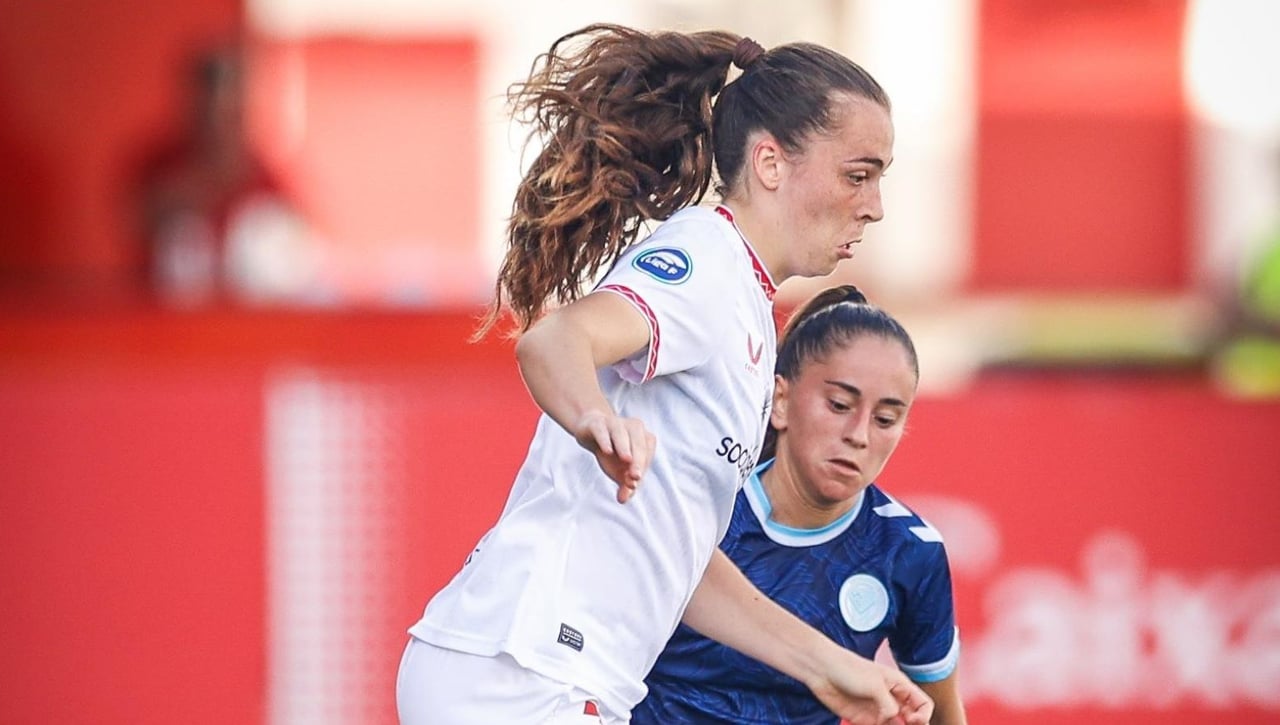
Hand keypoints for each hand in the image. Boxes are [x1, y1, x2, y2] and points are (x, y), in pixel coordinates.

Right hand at [571, 410, 656, 502]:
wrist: (591, 433)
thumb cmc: (612, 452)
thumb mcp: (619, 470)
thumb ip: (625, 485)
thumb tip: (623, 499)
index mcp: (644, 438)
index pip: (646, 455)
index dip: (641, 469)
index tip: (633, 484)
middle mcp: (633, 427)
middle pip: (638, 444)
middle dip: (638, 461)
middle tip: (635, 478)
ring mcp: (615, 423)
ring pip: (621, 433)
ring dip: (625, 447)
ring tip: (627, 461)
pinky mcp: (597, 423)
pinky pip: (603, 430)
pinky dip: (605, 440)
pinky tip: (607, 451)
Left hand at [810, 655, 932, 724]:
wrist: (822, 670)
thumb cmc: (849, 669)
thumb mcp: (875, 685)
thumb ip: (889, 706)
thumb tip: (896, 721)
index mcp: (900, 686)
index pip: (923, 705)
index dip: (923, 716)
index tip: (912, 720)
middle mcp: (892, 700)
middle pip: (913, 719)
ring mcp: (879, 710)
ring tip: (883, 724)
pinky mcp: (865, 720)